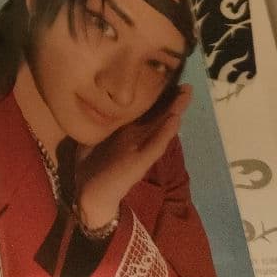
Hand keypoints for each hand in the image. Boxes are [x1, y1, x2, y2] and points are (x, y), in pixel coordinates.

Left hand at [74, 85, 191, 228]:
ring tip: (185, 97)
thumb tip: (90, 105)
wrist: (88, 195)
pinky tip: (174, 121)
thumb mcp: (91, 140)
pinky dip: (165, 133)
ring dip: (174, 112)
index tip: (169, 82)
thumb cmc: (90, 168)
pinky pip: (155, 146)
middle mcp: (138, 140)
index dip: (158, 99)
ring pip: (162, 129)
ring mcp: (141, 151)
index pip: (147, 114)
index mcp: (128, 135)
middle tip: (187, 85)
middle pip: (159, 118)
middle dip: (173, 102)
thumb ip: (96, 125)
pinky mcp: (140, 162)